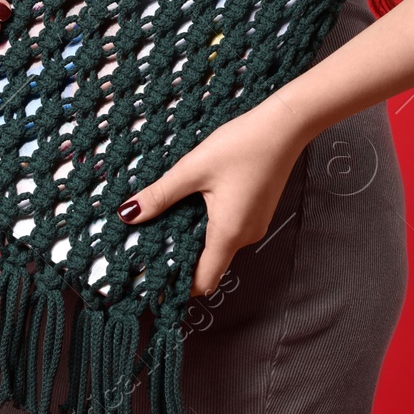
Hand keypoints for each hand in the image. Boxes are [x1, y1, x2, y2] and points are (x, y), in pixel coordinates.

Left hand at [116, 95, 312, 296]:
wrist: (284, 126)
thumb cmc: (243, 145)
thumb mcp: (193, 169)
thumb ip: (160, 195)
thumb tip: (129, 214)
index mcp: (229, 233)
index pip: (203, 281)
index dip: (178, 286)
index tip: (153, 280)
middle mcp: (245, 236)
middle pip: (209, 264)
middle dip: (181, 258)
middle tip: (151, 245)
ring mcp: (254, 224)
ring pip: (219, 245)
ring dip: (195, 238)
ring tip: (169, 219)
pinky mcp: (257, 211)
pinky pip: (230, 229)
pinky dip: (210, 225)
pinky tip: (196, 202)